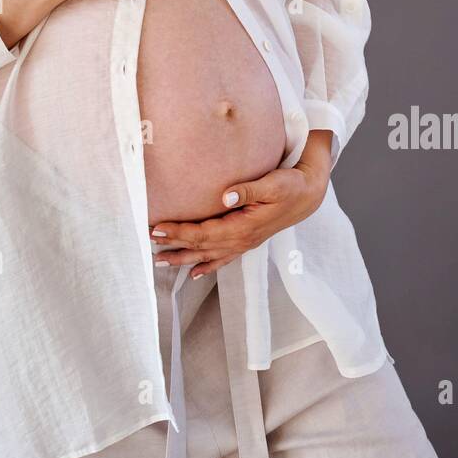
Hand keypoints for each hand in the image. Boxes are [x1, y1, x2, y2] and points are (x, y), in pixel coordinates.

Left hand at [149, 132, 332, 278]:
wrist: (309, 195)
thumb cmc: (291, 186)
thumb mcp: (273, 184)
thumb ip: (248, 190)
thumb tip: (226, 196)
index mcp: (244, 227)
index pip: (203, 233)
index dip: (179, 231)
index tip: (158, 226)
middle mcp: (242, 240)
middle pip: (201, 246)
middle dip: (174, 245)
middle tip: (149, 240)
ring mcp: (244, 243)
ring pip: (208, 255)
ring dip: (184, 258)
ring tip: (161, 261)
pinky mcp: (247, 240)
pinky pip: (223, 258)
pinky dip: (207, 266)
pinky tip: (194, 273)